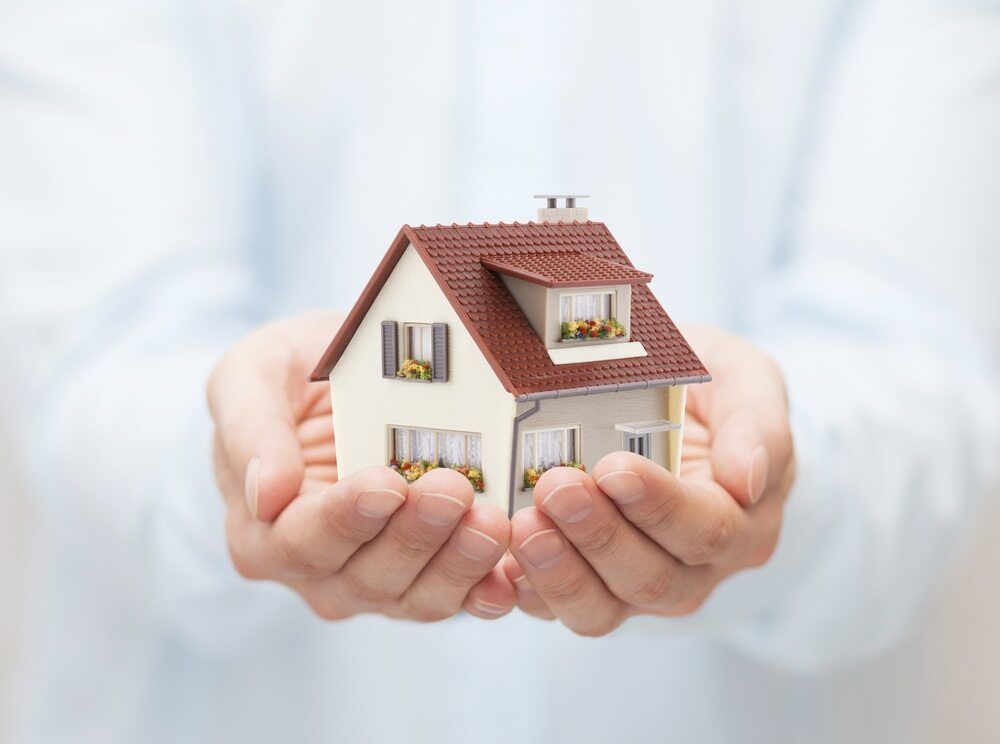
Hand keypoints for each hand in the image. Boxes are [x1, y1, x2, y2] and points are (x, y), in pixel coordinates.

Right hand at [207, 311, 514, 621]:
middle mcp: (319, 571)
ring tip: (493, 521)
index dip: (346, 518)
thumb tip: (263, 494)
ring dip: (458, 563)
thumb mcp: (250, 376)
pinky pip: (458, 597)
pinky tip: (511, 576)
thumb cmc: (286, 376)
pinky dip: (485, 591)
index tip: (387, 484)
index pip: (301, 541)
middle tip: (454, 489)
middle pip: (366, 575)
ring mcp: (376, 580)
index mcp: (263, 531)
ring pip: (417, 595)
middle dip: (415, 535)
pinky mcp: (428, 574)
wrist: (338, 380)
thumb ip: (250, 430)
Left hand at [501, 326, 794, 635]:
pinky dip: (526, 591)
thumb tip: (749, 479)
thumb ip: (758, 424)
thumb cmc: (711, 390)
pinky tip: (499, 563)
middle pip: (649, 577)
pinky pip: (556, 607)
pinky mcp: (586, 585)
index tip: (615, 468)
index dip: (659, 505)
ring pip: (601, 607)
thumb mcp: (747, 381)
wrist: (672, 405)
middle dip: (598, 535)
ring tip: (523, 525)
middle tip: (556, 487)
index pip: (705, 529)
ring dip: (558, 571)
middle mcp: (693, 569)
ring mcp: (636, 586)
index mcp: (742, 523)